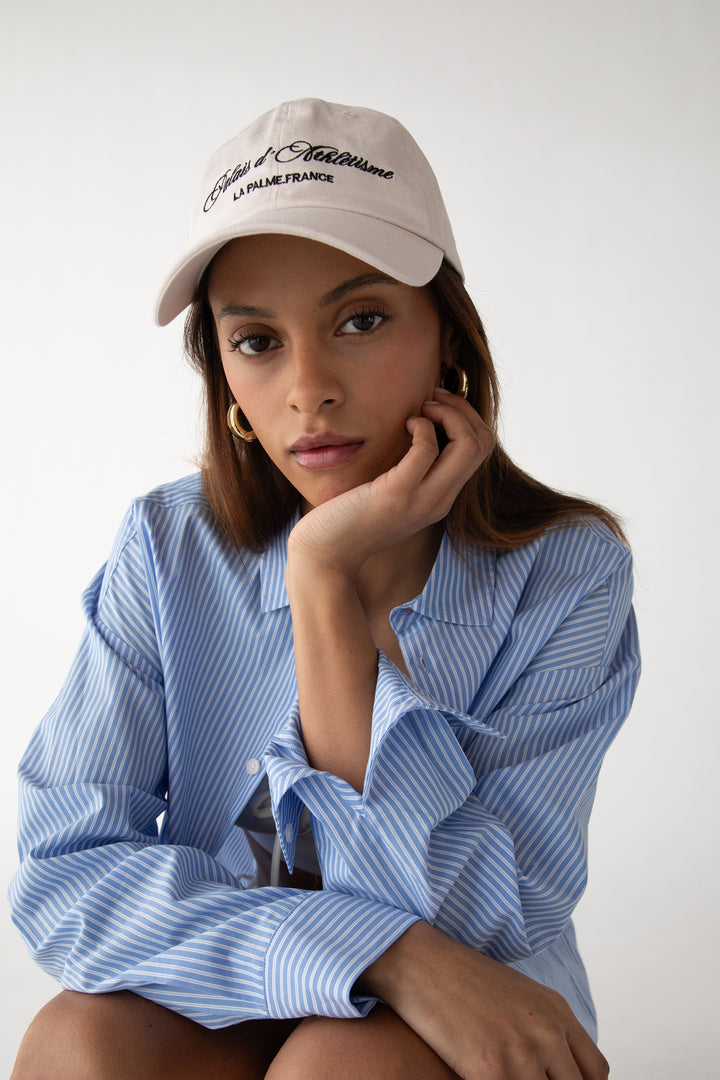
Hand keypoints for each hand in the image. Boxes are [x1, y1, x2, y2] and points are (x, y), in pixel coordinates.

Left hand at [287, 388, 493, 575]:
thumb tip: (416, 430)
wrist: (326, 555)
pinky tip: (404, 424)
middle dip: (462, 410)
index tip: (436, 407)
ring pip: (468, 445)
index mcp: (441, 498)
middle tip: (432, 401)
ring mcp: (422, 499)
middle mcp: (440, 500)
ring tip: (422, 410)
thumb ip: (408, 470)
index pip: (481, 450)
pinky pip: (427, 449)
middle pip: (482, 443)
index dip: (466, 419)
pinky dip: (421, 426)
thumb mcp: (389, 492)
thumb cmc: (348, 518)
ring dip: (449, 413)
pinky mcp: (396, 494)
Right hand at [362, 922, 608, 1079]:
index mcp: (557, 1013)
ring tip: (501, 1078)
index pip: (596, 1073)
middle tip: (521, 1079)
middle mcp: (547, 1033)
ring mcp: (522, 1053)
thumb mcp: (517, 997)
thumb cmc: (460, 979)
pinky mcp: (491, 1070)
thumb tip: (550, 1066)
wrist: (420, 962)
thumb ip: (543, 1029)